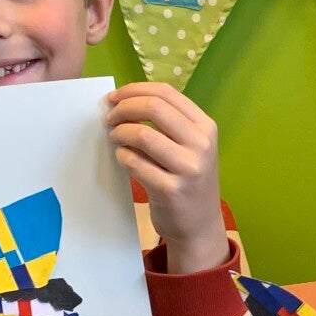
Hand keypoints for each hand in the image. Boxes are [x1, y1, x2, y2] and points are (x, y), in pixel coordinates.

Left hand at [107, 82, 228, 274]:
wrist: (200, 225)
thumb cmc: (190, 181)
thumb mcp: (192, 147)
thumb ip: (169, 123)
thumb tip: (124, 100)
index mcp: (206, 127)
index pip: (166, 93)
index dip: (134, 90)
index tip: (115, 97)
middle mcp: (201, 144)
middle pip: (154, 108)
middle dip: (124, 108)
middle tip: (110, 118)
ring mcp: (188, 168)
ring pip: (142, 135)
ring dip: (120, 133)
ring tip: (115, 138)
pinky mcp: (170, 190)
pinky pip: (135, 163)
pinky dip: (123, 157)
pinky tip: (123, 159)